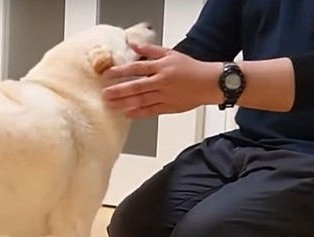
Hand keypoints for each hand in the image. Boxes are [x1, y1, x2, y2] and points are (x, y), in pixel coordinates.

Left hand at [102, 44, 222, 118]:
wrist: (209, 83)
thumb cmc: (190, 68)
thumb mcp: (170, 54)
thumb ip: (150, 50)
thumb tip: (133, 44)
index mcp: (161, 67)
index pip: (137, 68)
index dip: (121, 71)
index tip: (108, 74)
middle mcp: (161, 81)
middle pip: (136, 86)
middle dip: (118, 90)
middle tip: (104, 94)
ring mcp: (165, 96)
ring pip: (141, 100)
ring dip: (124, 103)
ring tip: (111, 105)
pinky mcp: (168, 107)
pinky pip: (150, 111)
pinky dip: (138, 113)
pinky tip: (126, 114)